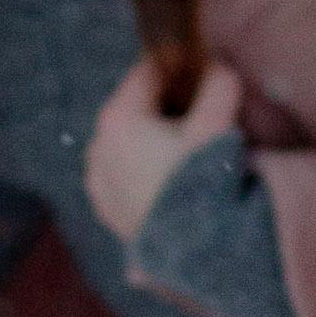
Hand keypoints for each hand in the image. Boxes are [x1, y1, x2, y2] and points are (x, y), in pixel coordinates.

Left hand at [85, 51, 243, 246]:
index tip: (198, 74)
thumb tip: (218, 68)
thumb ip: (218, 86)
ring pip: (127, 143)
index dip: (176, 69)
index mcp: (118, 117)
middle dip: (164, 108)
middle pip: (135, 109)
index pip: (147, 73)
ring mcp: (97, 178)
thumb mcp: (215, 126)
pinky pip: (122, 174)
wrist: (190, 248)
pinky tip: (167, 181)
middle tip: (197, 118)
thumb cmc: (199, 181)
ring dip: (151, 141)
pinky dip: (141, 169)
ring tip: (184, 155)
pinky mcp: (104, 206)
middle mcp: (97, 144)